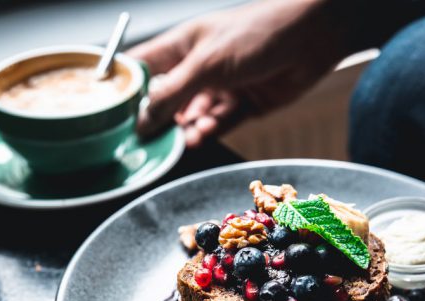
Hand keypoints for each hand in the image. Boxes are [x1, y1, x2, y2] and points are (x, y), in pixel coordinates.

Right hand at [128, 0, 353, 146]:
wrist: (311, 38)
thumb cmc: (255, 35)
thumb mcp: (205, 64)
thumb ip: (171, 94)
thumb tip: (142, 121)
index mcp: (182, 46)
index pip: (144, 67)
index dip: (127, 90)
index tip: (113, 116)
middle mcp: (199, 67)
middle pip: (168, 99)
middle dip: (159, 119)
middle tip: (148, 141)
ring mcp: (222, 86)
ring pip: (194, 116)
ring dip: (187, 128)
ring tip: (183, 139)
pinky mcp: (243, 104)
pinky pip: (220, 122)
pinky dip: (211, 129)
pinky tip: (203, 133)